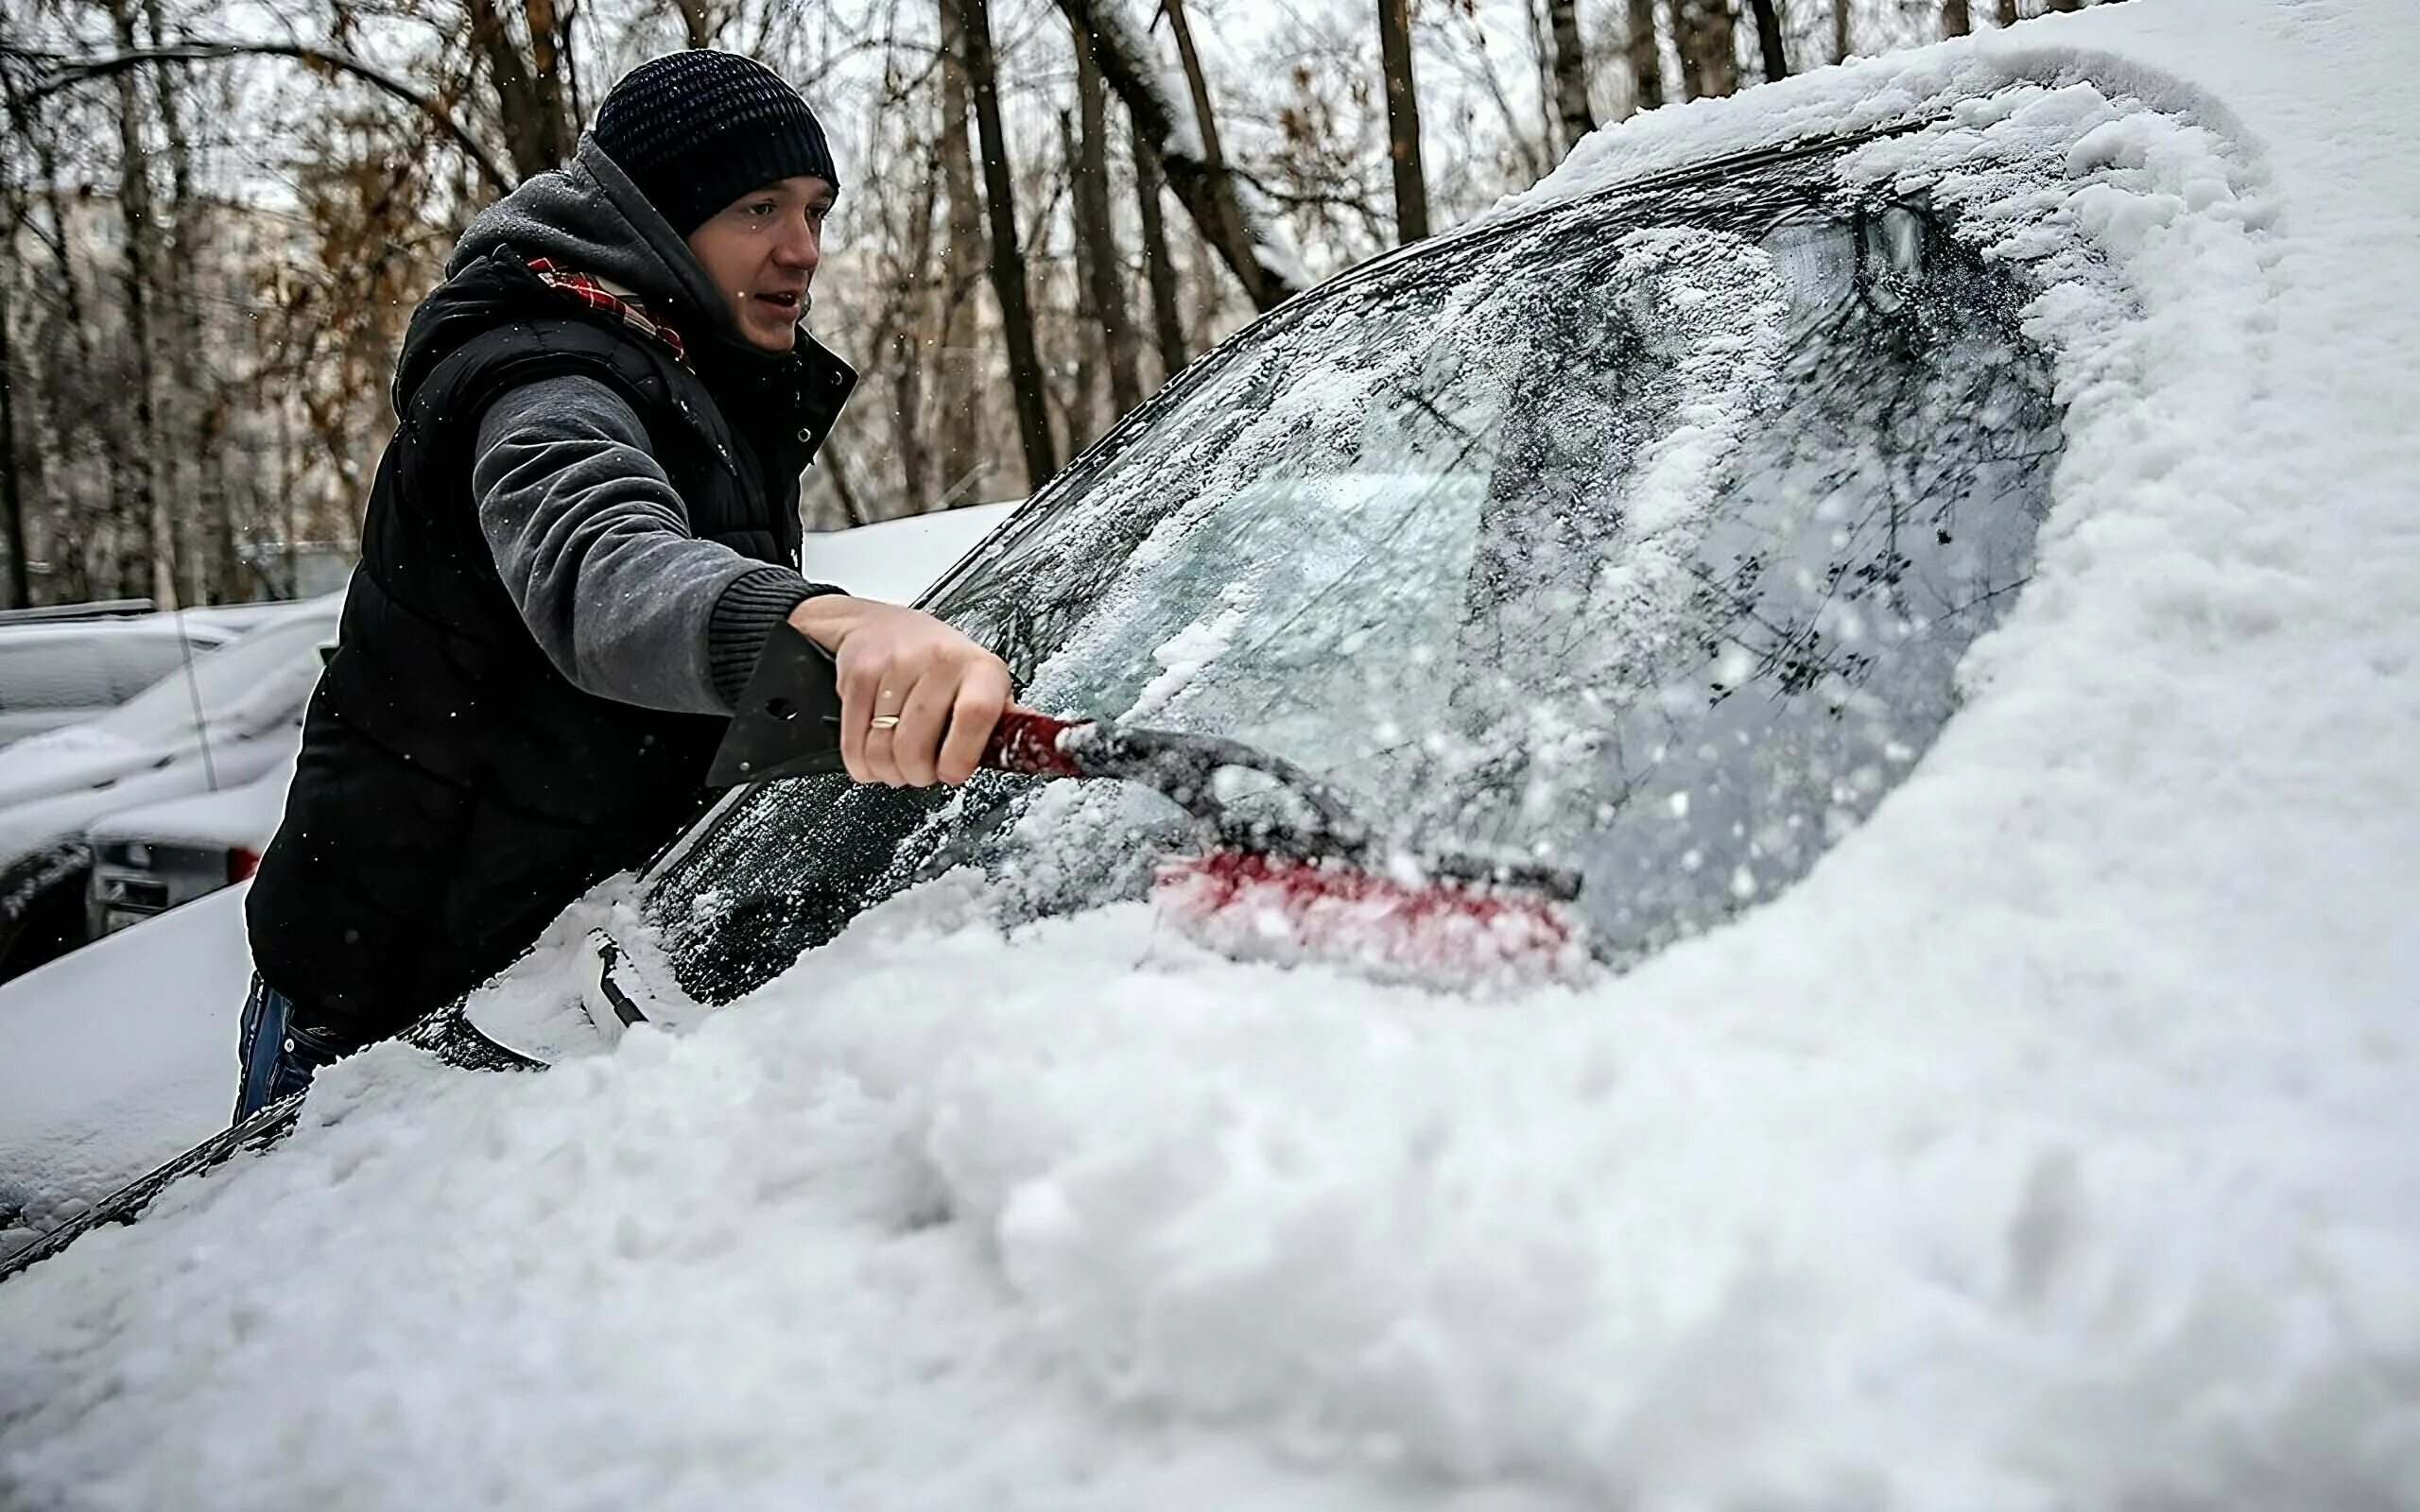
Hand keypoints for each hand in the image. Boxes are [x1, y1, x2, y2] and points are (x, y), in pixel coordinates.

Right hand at [787, 595, 1011, 786]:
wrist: (881, 624)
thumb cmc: (940, 664)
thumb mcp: (982, 685)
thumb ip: (1003, 721)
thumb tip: (1037, 748)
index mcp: (981, 669)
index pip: (976, 714)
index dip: (960, 756)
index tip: (951, 774)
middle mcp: (939, 661)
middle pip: (917, 744)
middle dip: (915, 775)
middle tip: (920, 771)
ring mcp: (895, 665)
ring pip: (882, 749)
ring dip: (888, 771)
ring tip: (898, 763)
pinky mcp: (859, 674)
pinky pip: (853, 742)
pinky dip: (861, 762)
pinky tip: (873, 755)